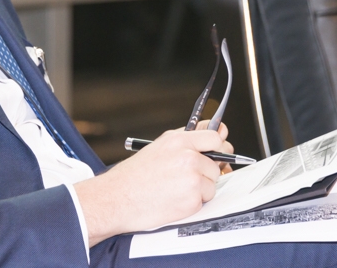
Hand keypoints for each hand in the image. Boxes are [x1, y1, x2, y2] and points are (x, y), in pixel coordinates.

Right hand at [73, 122, 232, 245]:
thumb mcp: (160, 146)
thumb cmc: (134, 175)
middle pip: (217, 162)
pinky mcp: (192, 200)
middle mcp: (189, 157)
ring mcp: (192, 179)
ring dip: (200, 189)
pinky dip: (193, 203)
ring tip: (175, 189)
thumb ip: (188, 138)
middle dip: (207, 170)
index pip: (216, 137)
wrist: (116, 199)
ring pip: (212, 183)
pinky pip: (204, 200)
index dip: (219, 146)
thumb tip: (215, 132)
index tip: (219, 151)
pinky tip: (174, 199)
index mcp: (180, 140)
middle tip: (188, 176)